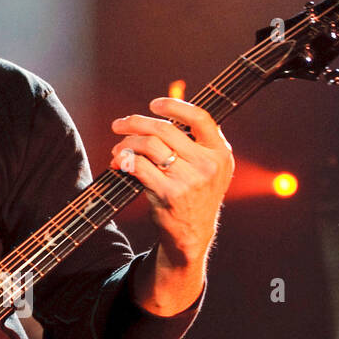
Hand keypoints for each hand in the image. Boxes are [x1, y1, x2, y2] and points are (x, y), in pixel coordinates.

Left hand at [109, 97, 234, 266]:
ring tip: (118, 148)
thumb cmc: (195, 195)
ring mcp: (189, 180)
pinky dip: (124, 160)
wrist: (193, 234)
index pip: (199, 117)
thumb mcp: (209, 168)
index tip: (154, 105)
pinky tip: (118, 162)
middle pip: (165, 130)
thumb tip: (159, 115)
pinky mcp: (169, 194)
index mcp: (220, 153)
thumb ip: (194, 142)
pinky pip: (139, 166)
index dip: (174, 106)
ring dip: (127, 143)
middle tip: (119, 124)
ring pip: (149, 145)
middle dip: (136, 123)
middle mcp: (208, 164)